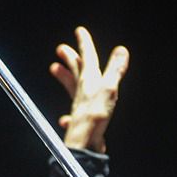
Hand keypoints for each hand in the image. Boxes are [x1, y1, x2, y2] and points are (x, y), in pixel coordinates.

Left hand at [49, 26, 129, 152]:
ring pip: (71, 89)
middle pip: (75, 72)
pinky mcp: (82, 123)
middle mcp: (82, 93)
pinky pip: (74, 115)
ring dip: (64, 78)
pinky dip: (69, 114)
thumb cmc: (95, 117)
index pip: (87, 58)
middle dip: (70, 58)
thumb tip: (121, 50)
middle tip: (60, 48)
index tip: (79, 31)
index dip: (84, 44)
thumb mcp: (109, 90)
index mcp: (89, 82)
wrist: (84, 145)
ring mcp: (80, 107)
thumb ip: (115, 71)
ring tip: (54, 69)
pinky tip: (65, 118)